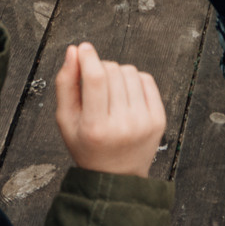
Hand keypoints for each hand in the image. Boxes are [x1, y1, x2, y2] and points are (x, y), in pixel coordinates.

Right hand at [54, 42, 165, 177]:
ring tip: (110, 93)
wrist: (116, 176)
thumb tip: (74, 51)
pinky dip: (134, 80)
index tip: (83, 48)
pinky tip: (126, 95)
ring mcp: (144, 122)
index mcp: (95, 128)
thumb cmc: (87, 145)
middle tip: (95, 85)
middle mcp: (123, 125)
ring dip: (117, 74)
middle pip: (112, 71)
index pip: (95, 79)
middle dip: (100, 69)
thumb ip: (65, 84)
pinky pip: (147, 79)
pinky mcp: (159, 119)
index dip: (88, 57)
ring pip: (130, 71)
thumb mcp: (66, 120)